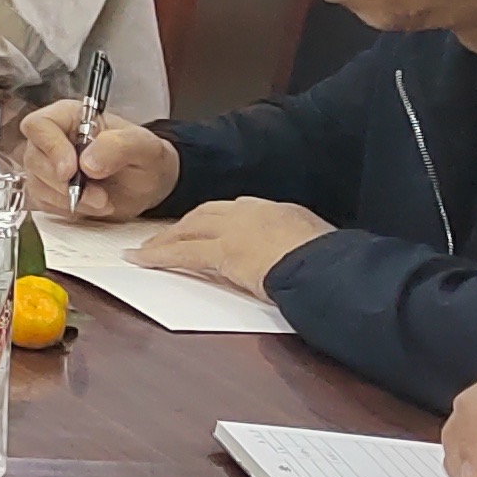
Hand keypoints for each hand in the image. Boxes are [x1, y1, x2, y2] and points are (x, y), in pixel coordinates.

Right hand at [12, 95, 179, 219]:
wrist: (150, 186)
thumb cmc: (146, 159)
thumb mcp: (145, 147)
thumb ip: (119, 146)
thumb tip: (87, 162)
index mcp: (70, 117)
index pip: (39, 125)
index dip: (50, 147)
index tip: (70, 170)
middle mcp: (53, 138)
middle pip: (34, 158)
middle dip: (66, 184)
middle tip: (99, 195)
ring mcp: (48, 165)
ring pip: (37, 184)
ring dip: (71, 200)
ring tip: (103, 200)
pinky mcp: (49, 190)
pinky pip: (44, 203)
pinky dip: (69, 210)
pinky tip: (92, 205)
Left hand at [131, 198, 333, 300]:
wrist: (331, 266)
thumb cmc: (334, 262)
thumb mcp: (320, 244)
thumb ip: (300, 243)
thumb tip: (302, 255)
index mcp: (277, 210)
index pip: (237, 211)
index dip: (216, 220)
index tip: (204, 227)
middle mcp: (252, 212)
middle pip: (207, 214)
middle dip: (183, 225)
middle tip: (163, 237)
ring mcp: (235, 229)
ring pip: (189, 229)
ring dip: (165, 240)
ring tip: (146, 250)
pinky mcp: (224, 250)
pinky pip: (183, 253)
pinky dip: (159, 256)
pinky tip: (142, 260)